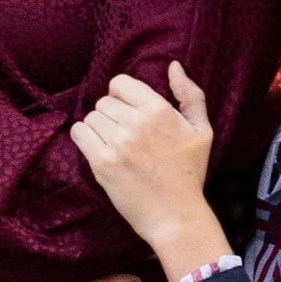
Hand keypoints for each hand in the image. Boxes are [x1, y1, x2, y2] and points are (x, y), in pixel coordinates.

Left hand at [67, 63, 225, 279]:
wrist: (176, 215)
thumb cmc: (190, 173)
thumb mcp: (201, 130)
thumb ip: (190, 94)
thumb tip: (173, 66)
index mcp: (159, 110)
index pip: (120, 83)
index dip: (122, 95)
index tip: (129, 112)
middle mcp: (136, 123)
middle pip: (104, 102)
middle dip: (112, 114)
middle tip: (126, 135)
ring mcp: (117, 143)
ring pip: (92, 117)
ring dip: (99, 128)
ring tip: (115, 145)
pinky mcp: (102, 163)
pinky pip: (79, 133)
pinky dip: (85, 138)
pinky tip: (99, 149)